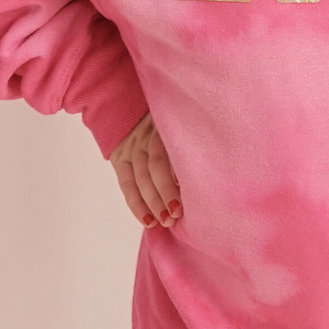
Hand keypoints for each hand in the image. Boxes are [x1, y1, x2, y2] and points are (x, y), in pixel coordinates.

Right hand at [110, 112, 181, 228]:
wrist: (128, 107)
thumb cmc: (167, 122)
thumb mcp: (178, 122)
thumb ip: (189, 139)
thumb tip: (208, 171)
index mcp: (165, 126)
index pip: (170, 152)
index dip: (177, 175)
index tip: (189, 194)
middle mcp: (147, 136)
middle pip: (155, 167)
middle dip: (166, 193)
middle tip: (177, 215)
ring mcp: (132, 148)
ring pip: (141, 178)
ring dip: (152, 203)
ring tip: (164, 221)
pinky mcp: (119, 159)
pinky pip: (127, 184)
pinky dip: (136, 204)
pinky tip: (148, 220)